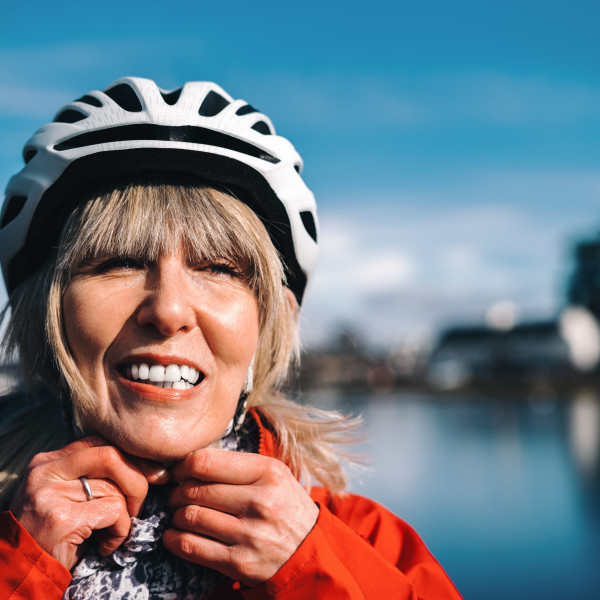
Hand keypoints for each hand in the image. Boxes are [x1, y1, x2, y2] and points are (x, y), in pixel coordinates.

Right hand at [9, 436, 167, 569]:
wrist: (18, 574)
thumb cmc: (52, 535)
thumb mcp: (65, 495)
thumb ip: (91, 474)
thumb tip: (147, 464)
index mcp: (47, 461)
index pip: (101, 442)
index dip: (132, 456)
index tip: (153, 473)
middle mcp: (45, 471)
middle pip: (111, 455)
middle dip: (138, 479)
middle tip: (139, 505)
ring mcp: (51, 493)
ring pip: (115, 488)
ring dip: (127, 516)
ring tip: (112, 534)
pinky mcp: (62, 518)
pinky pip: (114, 511)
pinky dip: (121, 531)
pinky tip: (106, 546)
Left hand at [163, 449, 319, 586]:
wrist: (309, 552)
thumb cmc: (284, 506)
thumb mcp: (274, 475)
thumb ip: (238, 466)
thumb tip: (190, 463)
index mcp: (268, 473)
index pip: (207, 462)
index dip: (183, 465)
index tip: (178, 471)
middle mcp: (260, 502)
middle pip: (195, 490)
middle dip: (176, 493)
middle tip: (175, 495)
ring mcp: (250, 534)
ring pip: (190, 517)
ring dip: (175, 516)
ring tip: (178, 514)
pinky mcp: (241, 563)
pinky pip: (193, 547)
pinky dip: (175, 540)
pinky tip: (174, 536)